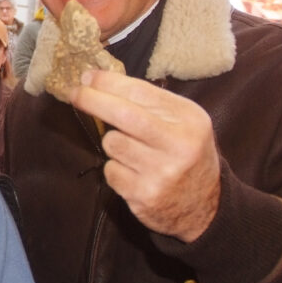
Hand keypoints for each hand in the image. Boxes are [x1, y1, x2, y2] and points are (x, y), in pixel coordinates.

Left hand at [69, 70, 220, 242]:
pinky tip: (133, 171)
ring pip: (112, 143)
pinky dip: (115, 167)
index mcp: (189, 120)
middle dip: (93, 100)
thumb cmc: (186, 154)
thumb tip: (100, 81)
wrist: (205, 205)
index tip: (87, 77)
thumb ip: (149, 103)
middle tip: (75, 92)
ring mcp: (161, 173)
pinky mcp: (144, 195)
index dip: (108, 83)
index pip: (141, 93)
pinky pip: (111, 171)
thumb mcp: (183, 122)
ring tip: (130, 148)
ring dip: (112, 141)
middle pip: (123, 114)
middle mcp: (178, 145)